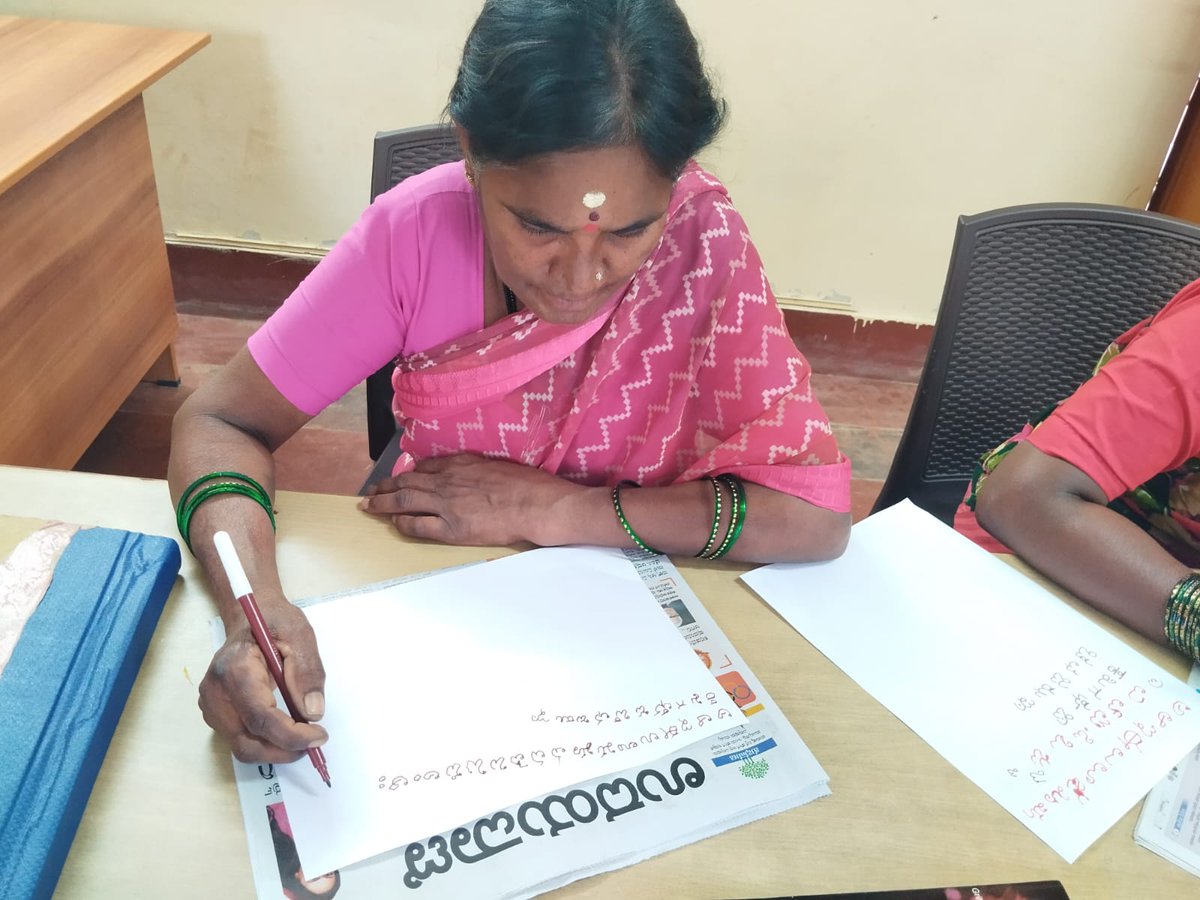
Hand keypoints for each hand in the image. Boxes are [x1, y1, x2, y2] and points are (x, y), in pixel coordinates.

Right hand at [198, 595, 327, 763]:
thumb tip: (313, 713)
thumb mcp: (300, 635)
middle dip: (285, 750)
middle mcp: (215, 691)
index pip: (261, 717)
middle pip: (248, 741)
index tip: (319, 736)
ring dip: (276, 750)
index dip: (292, 735)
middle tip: (315, 742)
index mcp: (235, 669)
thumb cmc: (274, 621)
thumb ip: (307, 673)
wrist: (250, 615)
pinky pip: (240, 739)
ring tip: (303, 735)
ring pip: (242, 746)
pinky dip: (265, 742)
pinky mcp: (214, 712)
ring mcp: (211, 704)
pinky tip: (285, 728)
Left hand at [359, 453, 580, 545]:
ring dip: (383, 503)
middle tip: (371, 491)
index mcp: (459, 464)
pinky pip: (418, 525)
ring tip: (370, 506)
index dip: (406, 473)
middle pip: (406, 482)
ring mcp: (446, 505)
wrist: (536, 504)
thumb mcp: (496, 465)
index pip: (423, 467)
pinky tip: (395, 523)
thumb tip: (467, 474)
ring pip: (404, 501)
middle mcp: (447, 481)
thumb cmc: (526, 485)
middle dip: (385, 487)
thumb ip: (475, 469)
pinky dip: (403, 523)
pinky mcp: (451, 528)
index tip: (397, 477)